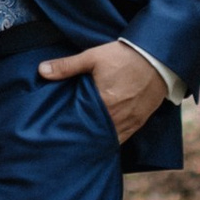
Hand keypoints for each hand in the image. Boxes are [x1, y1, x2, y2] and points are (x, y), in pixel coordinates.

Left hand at [38, 39, 167, 144]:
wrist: (157, 57)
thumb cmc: (124, 56)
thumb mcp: (93, 57)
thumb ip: (67, 66)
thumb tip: (41, 70)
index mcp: (103, 103)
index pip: (81, 125)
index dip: (70, 131)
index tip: (59, 135)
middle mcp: (117, 118)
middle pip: (95, 136)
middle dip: (83, 139)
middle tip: (68, 142)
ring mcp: (130, 122)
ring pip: (110, 140)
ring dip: (98, 140)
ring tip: (84, 142)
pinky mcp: (140, 121)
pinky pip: (124, 138)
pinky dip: (113, 139)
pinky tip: (103, 139)